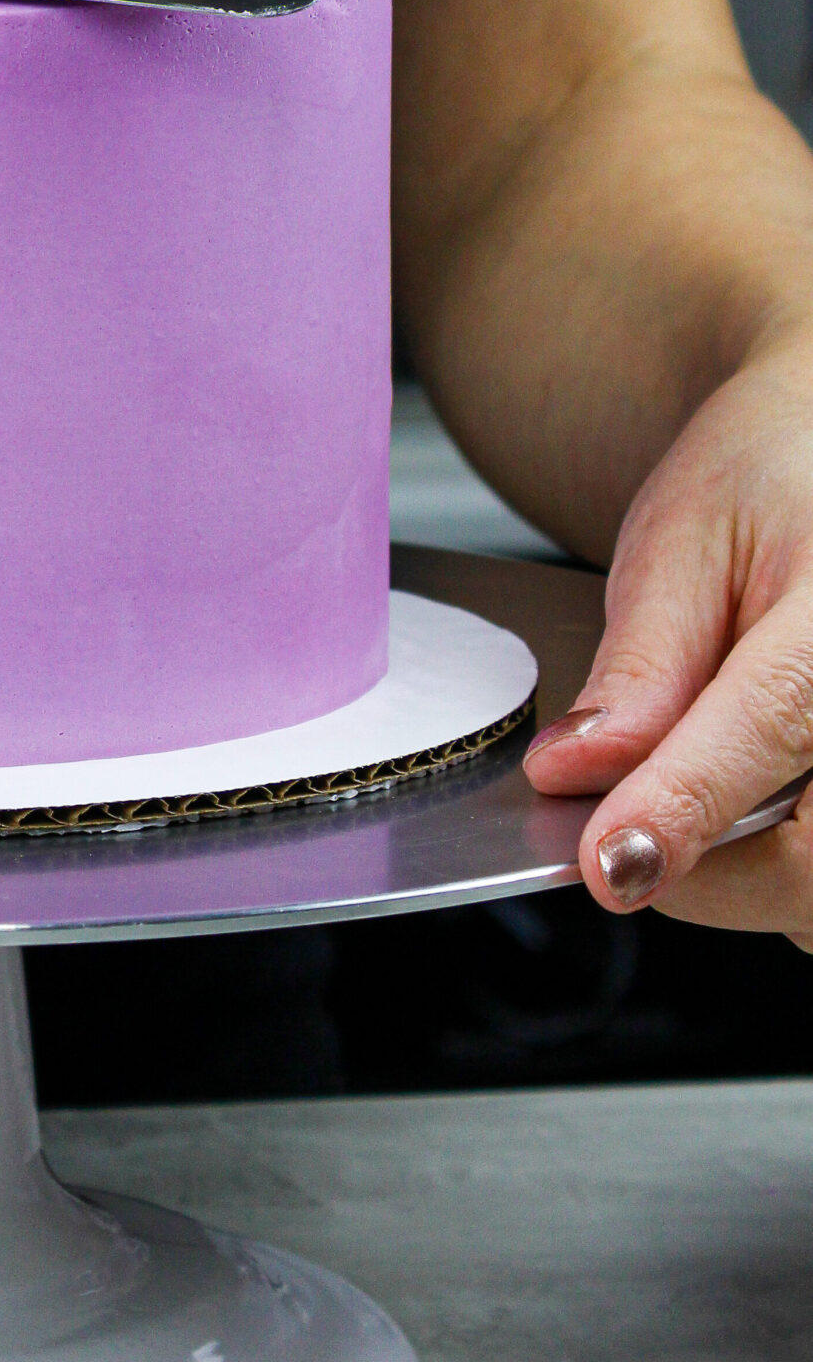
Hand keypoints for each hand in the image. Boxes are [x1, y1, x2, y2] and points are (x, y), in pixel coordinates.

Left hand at [523, 326, 812, 947]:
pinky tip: (753, 811)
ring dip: (754, 883)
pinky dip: (785, 874)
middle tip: (621, 836)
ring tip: (694, 797)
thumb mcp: (684, 540)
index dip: (682, 809)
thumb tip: (578, 773)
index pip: (772, 729)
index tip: (608, 864)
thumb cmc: (775, 478)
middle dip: (710, 874)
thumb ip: (640, 668)